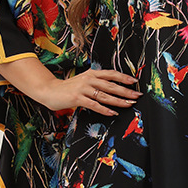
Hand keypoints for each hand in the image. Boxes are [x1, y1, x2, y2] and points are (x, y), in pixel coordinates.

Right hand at [0, 58, 141, 116]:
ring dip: (118, 101)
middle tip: (137, 95)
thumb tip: (112, 89)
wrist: (49, 90)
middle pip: (111, 85)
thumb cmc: (68, 88)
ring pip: (105, 95)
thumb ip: (96, 83)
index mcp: (92, 73)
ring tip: (129, 104)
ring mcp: (83, 88)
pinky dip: (104, 109)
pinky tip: (112, 113)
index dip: (123, 77)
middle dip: (126, 91)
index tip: (134, 81)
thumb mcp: (83, 81)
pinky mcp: (78, 98)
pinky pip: (94, 105)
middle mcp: (89, 79)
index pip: (111, 74)